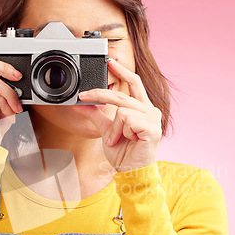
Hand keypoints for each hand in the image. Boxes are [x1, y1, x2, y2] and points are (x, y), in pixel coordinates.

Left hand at [71, 58, 161, 172]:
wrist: (131, 173)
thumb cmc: (124, 153)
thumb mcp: (106, 130)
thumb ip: (96, 115)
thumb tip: (81, 103)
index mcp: (142, 108)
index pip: (134, 83)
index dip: (122, 70)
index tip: (109, 61)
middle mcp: (150, 111)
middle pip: (123, 94)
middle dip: (101, 94)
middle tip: (84, 96)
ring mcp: (153, 119)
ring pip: (122, 110)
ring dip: (113, 128)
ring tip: (116, 140)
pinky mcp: (153, 129)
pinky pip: (127, 120)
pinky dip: (121, 132)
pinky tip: (127, 141)